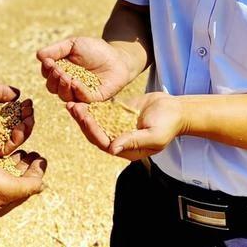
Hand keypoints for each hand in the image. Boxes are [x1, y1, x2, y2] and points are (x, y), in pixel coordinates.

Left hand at [0, 77, 34, 155]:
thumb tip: (18, 95)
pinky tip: (21, 129)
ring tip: (28, 119)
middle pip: (16, 127)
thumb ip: (2, 91)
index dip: (23, 110)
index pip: (13, 114)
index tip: (28, 102)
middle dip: (27, 120)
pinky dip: (16, 141)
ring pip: (14, 139)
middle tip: (30, 111)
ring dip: (25, 130)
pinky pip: (5, 148)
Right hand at [0, 151, 46, 216]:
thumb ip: (29, 186)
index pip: (27, 186)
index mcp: (6, 201)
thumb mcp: (10, 188)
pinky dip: (0, 156)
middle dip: (27, 166)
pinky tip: (2, 146)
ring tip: (21, 149)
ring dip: (15, 160)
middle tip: (33, 152)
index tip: (41, 157)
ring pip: (4, 170)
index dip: (37, 172)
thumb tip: (44, 185)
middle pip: (17, 178)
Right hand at [37, 36, 132, 102]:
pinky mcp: (93, 99)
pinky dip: (78, 91)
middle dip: (53, 79)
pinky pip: (82, 99)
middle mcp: (67, 85)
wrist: (117, 57)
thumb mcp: (74, 45)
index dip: (47, 69)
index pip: (48, 74)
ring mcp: (79, 93)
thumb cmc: (95, 49)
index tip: (49, 62)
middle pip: (53, 88)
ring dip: (63, 87)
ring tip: (66, 77)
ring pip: (64, 96)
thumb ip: (57, 50)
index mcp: (61, 71)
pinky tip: (75, 83)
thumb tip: (38, 55)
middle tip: (58, 70)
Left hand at [66, 92, 185, 160]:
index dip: (93, 131)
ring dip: (83, 113)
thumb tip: (112, 149)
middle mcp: (118, 140)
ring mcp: (116, 126)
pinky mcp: (116, 114)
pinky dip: (91, 105)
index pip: (103, 142)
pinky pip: (101, 110)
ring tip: (71, 102)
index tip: (85, 118)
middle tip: (73, 107)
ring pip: (95, 121)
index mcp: (125, 150)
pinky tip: (81, 96)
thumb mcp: (154, 135)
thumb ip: (133, 141)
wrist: (175, 110)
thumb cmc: (168, 125)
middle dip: (83, 121)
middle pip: (95, 132)